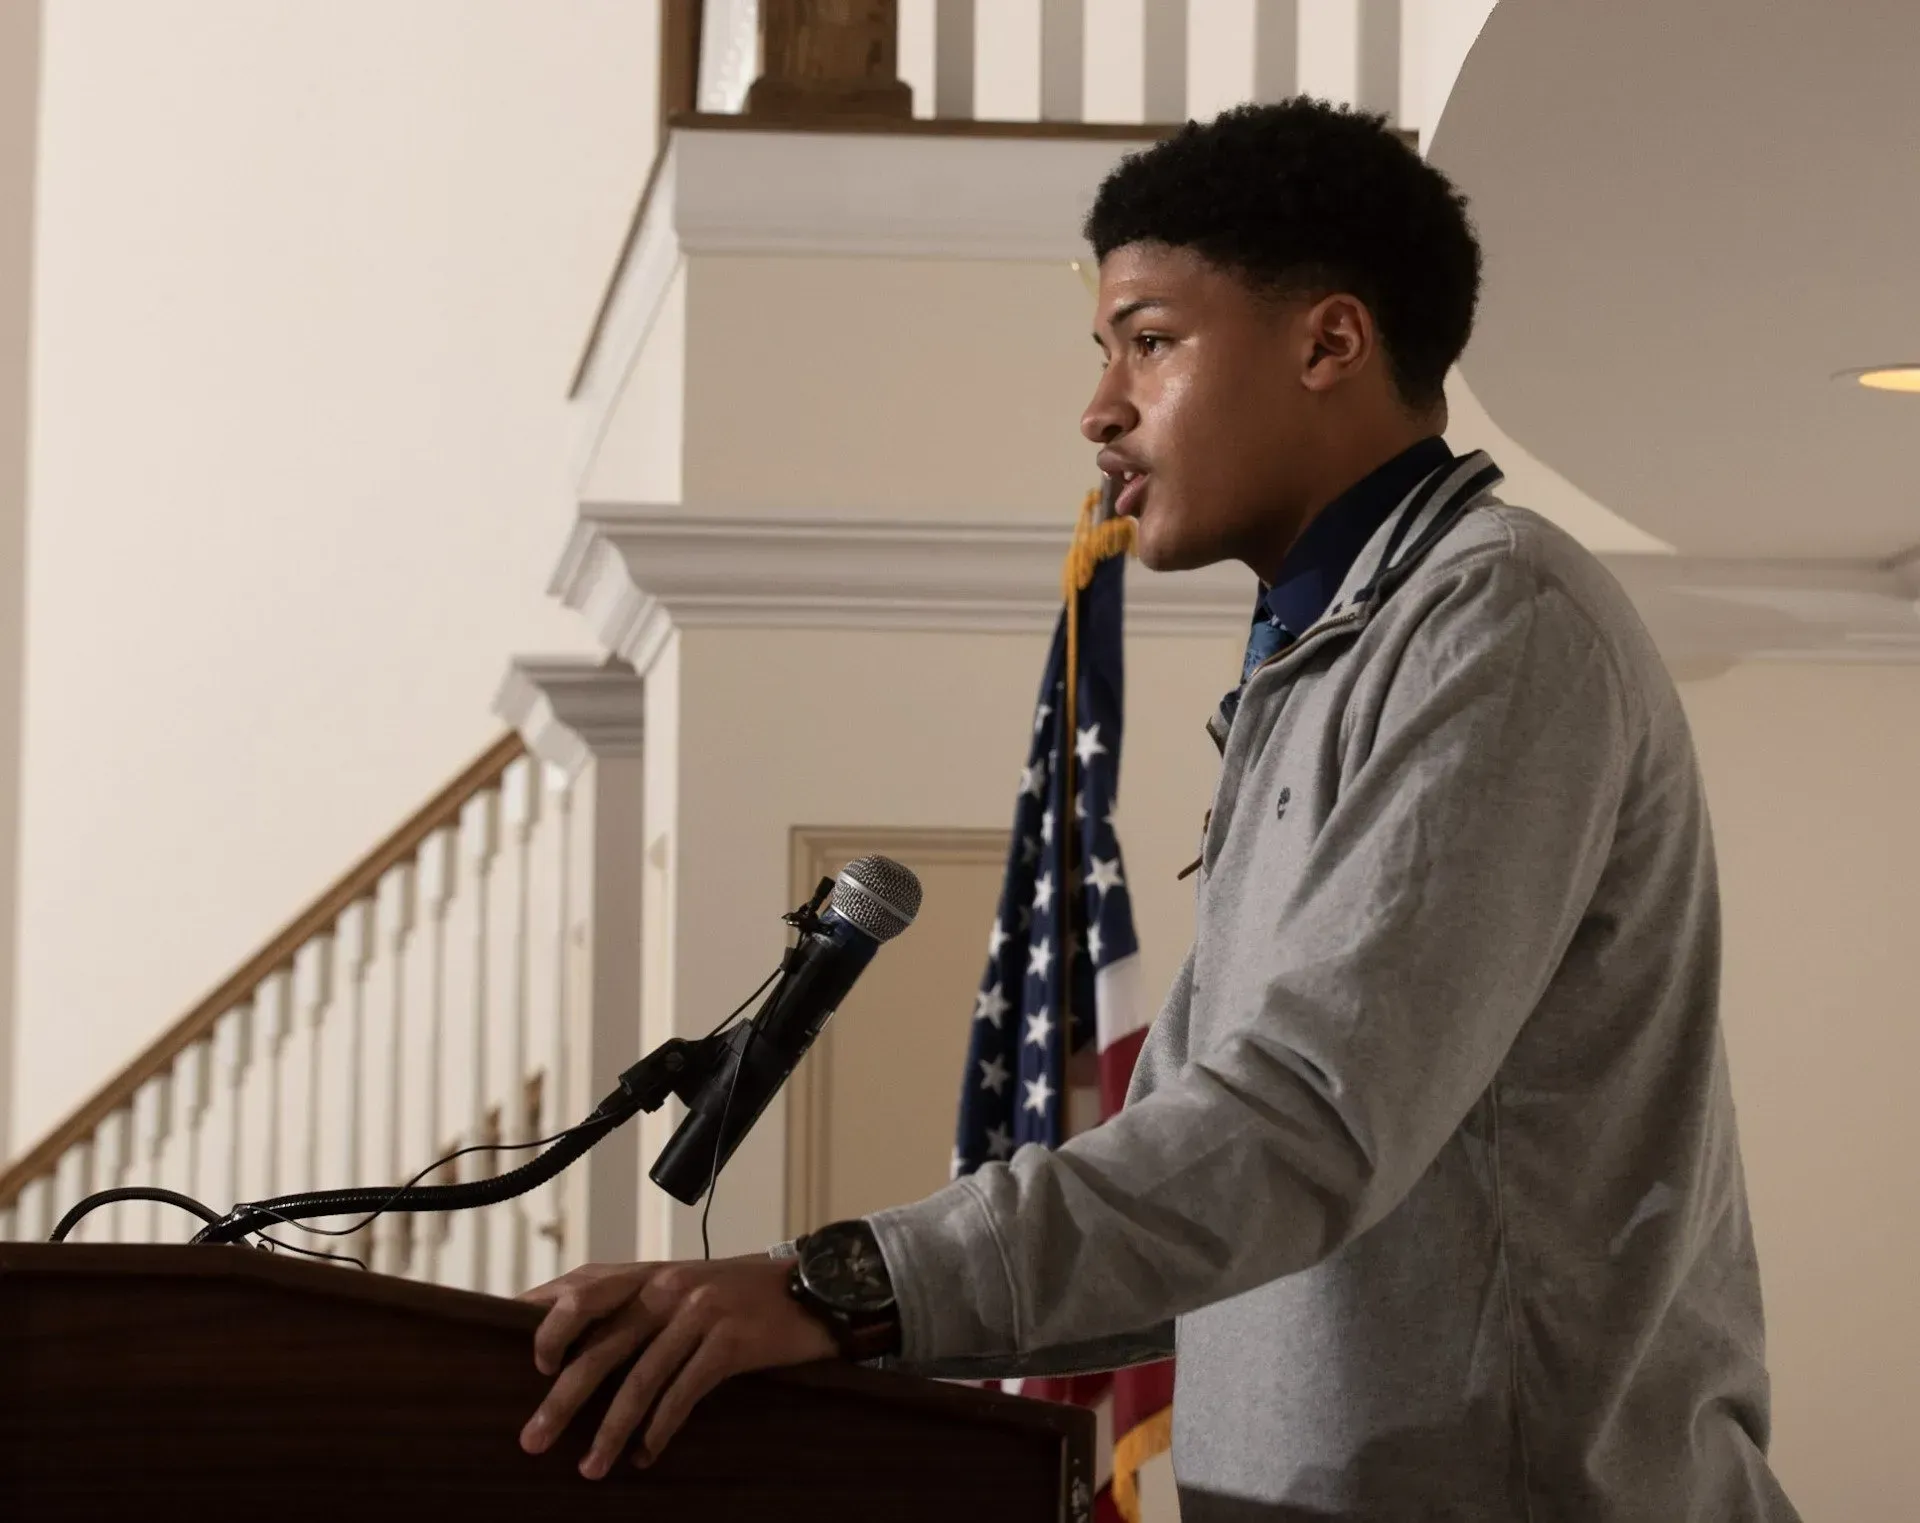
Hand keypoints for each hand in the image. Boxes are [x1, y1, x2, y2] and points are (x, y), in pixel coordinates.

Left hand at [517, 1256, 837, 1479]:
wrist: (811, 1287)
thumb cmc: (736, 1295)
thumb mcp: (681, 1287)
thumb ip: (633, 1306)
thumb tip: (574, 1351)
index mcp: (648, 1273)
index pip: (580, 1291)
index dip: (546, 1326)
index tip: (526, 1368)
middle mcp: (667, 1286)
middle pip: (601, 1346)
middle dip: (562, 1399)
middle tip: (532, 1439)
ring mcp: (700, 1312)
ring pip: (641, 1379)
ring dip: (610, 1430)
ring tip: (589, 1468)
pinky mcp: (731, 1340)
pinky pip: (686, 1392)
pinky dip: (661, 1428)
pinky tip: (646, 1455)